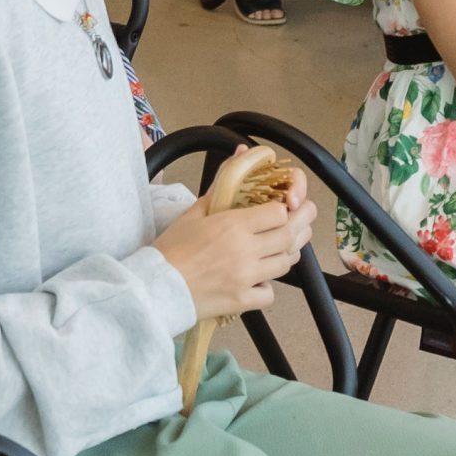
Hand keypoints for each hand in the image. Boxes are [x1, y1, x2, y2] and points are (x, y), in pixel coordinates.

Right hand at [154, 162, 315, 320]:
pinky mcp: (242, 301)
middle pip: (291, 235)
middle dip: (301, 223)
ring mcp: (246, 278)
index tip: (280, 207)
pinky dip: (267, 287)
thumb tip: (242, 153)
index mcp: (234, 225)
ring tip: (279, 247)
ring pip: (286, 263)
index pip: (279, 212)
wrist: (154, 287)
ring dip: (286, 253)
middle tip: (301, 218)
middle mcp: (246, 251)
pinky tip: (257, 280)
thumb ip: (223, 183)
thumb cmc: (171, 249)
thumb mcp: (195, 212)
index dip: (283, 208)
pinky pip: (270, 294)